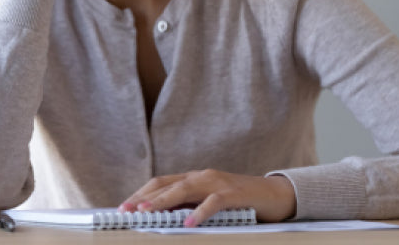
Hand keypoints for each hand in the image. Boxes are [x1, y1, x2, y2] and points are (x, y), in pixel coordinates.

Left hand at [118, 169, 295, 226]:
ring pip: (184, 189)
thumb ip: (189, 206)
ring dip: (163, 201)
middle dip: (144, 197)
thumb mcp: (210, 202)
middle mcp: (202, 176)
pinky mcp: (234, 194)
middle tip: (126, 210)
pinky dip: (199, 212)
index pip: (161, 182)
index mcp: (194, 178)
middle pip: (167, 184)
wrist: (275, 195)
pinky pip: (213, 202)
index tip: (123, 206)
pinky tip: (188, 223)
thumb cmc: (240, 202)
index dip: (141, 193)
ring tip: (146, 213)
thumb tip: (164, 218)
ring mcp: (218, 182)